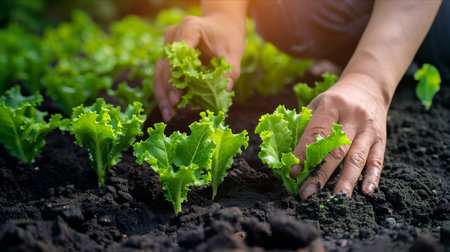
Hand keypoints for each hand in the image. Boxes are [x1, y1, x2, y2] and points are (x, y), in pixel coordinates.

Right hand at [154, 13, 245, 120]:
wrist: (222, 24)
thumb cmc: (228, 36)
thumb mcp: (233, 52)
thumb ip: (230, 71)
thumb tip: (226, 91)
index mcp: (189, 28)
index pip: (176, 55)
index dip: (174, 77)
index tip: (177, 96)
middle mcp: (173, 35)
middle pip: (164, 66)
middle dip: (167, 91)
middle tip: (172, 112)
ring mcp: (168, 44)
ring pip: (159, 73)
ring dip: (163, 95)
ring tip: (168, 116)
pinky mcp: (168, 54)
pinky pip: (163, 75)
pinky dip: (167, 91)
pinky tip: (171, 108)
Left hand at [290, 73, 388, 200]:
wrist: (368, 86)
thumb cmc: (335, 100)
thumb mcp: (317, 104)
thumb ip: (304, 126)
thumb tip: (286, 155)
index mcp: (331, 106)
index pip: (316, 133)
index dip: (304, 154)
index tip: (293, 172)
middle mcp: (351, 117)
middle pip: (336, 149)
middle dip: (321, 173)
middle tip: (308, 193)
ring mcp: (368, 129)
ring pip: (357, 157)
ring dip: (346, 180)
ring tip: (336, 198)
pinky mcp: (381, 138)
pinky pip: (378, 160)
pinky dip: (372, 176)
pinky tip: (366, 191)